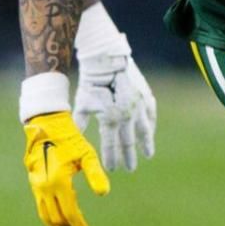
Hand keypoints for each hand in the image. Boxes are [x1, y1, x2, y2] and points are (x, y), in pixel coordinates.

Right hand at [22, 111, 109, 225]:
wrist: (46, 125)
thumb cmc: (70, 139)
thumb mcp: (87, 154)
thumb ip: (96, 174)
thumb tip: (104, 193)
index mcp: (59, 181)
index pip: (71, 213)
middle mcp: (45, 186)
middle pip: (56, 219)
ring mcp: (37, 185)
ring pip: (45, 215)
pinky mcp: (33, 182)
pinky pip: (40, 206)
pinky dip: (49, 217)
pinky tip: (58, 218)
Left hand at [73, 11, 156, 171]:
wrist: (106, 57)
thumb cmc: (91, 80)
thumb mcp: (83, 103)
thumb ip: (80, 122)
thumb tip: (73, 138)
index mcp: (110, 119)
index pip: (111, 145)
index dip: (111, 158)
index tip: (112, 169)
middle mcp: (127, 115)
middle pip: (128, 142)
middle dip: (128, 157)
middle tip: (129, 168)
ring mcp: (138, 106)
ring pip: (144, 130)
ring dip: (145, 144)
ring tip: (148, 155)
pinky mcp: (145, 95)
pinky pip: (151, 114)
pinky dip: (151, 124)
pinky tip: (151, 131)